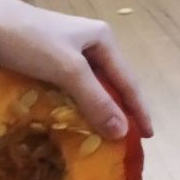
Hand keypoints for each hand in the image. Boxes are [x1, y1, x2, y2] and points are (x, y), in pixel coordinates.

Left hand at [0, 0, 152, 140]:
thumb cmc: (31, 40)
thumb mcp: (67, 70)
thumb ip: (95, 99)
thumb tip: (122, 132)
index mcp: (103, 40)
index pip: (128, 80)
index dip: (139, 108)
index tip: (148, 135)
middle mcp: (90, 45)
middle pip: (111, 83)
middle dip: (118, 110)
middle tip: (124, 140)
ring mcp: (67, 52)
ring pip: (89, 87)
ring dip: (94, 110)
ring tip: (101, 135)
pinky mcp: (47, 61)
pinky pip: (68, 88)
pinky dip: (73, 106)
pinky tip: (72, 120)